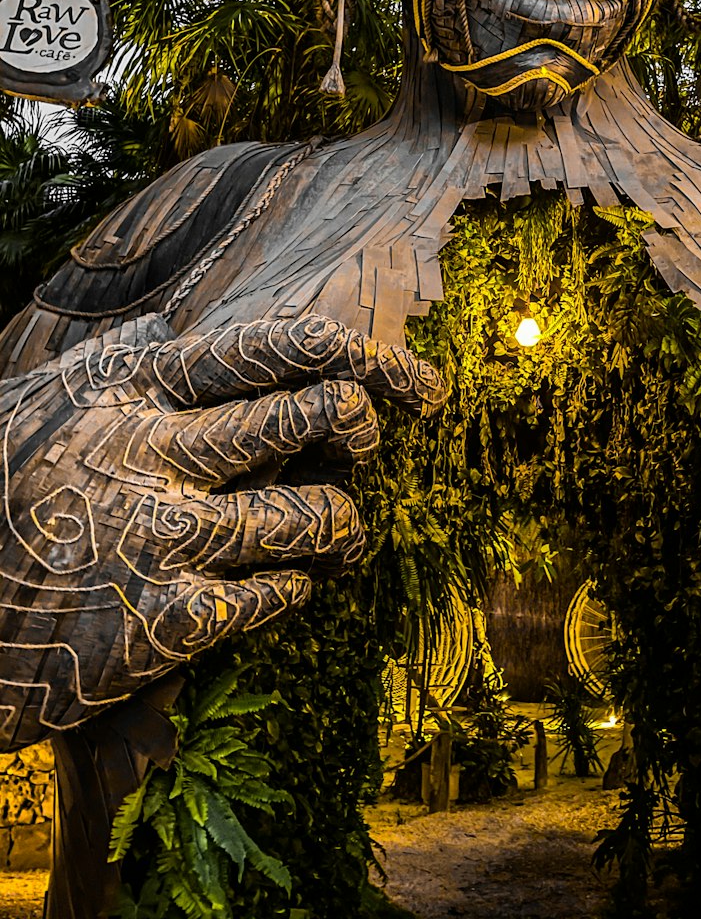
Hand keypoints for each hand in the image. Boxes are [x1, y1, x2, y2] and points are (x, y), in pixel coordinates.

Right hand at [0, 313, 443, 749]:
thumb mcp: (49, 400)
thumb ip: (123, 360)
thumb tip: (176, 317)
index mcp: (135, 386)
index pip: (273, 348)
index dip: (359, 355)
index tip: (416, 381)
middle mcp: (157, 449)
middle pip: (316, 414)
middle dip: (363, 429)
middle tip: (364, 444)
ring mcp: (160, 535)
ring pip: (316, 513)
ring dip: (344, 525)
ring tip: (338, 533)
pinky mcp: (159, 620)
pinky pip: (276, 595)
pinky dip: (294, 588)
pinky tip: (281, 586)